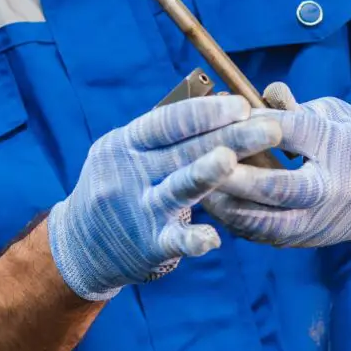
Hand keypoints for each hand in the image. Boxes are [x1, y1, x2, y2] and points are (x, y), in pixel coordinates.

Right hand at [46, 95, 284, 300]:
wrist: (80, 244)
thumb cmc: (119, 185)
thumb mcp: (126, 153)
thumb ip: (164, 135)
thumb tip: (217, 104)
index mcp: (125, 144)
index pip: (167, 122)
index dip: (204, 113)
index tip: (241, 104)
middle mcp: (129, 174)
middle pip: (183, 151)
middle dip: (229, 138)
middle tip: (270, 128)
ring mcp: (138, 210)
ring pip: (177, 189)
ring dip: (204, 174)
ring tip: (230, 160)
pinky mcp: (148, 246)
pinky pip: (174, 240)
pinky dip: (192, 239)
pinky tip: (212, 239)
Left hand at [205, 84, 350, 250]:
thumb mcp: (334, 114)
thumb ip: (296, 106)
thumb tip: (264, 93)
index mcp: (340, 149)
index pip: (295, 133)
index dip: (259, 122)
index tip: (228, 109)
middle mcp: (328, 191)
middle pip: (277, 186)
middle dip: (237, 175)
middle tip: (201, 161)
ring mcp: (313, 222)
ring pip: (263, 221)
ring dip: (226, 204)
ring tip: (194, 186)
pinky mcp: (297, 238)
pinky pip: (259, 232)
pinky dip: (231, 219)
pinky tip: (207, 202)